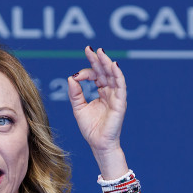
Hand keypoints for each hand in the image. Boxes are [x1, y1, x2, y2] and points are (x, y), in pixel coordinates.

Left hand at [67, 46, 126, 166]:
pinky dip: (118, 75)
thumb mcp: (78, 107)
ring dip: (107, 63)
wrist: (98, 144)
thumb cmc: (90, 128)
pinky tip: (113, 65)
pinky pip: (121, 86)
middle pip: (104, 71)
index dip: (86, 71)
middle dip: (98, 59)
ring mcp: (116, 96)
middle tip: (90, 48)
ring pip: (113, 75)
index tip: (75, 75)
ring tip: (101, 52)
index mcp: (102, 92)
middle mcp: (110, 92)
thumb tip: (71, 77)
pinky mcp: (120, 103)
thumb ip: (75, 93)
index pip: (95, 75)